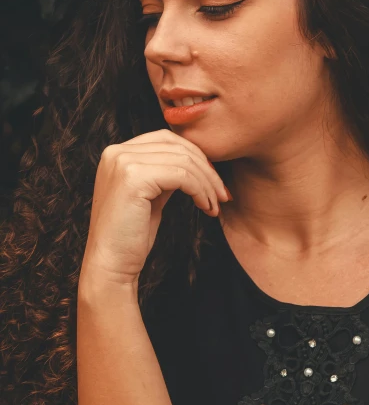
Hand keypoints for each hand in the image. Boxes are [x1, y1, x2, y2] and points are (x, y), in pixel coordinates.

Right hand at [80, 129, 229, 285]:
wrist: (110, 266)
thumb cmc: (131, 236)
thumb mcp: (151, 195)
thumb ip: (165, 173)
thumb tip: (196, 161)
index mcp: (117, 153)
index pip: (167, 139)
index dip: (196, 157)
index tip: (213, 182)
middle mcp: (116, 152)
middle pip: (178, 147)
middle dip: (207, 169)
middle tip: (223, 195)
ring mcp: (123, 162)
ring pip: (184, 161)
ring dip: (207, 183)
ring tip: (215, 205)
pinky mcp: (133, 178)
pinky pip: (182, 175)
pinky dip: (200, 190)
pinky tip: (206, 207)